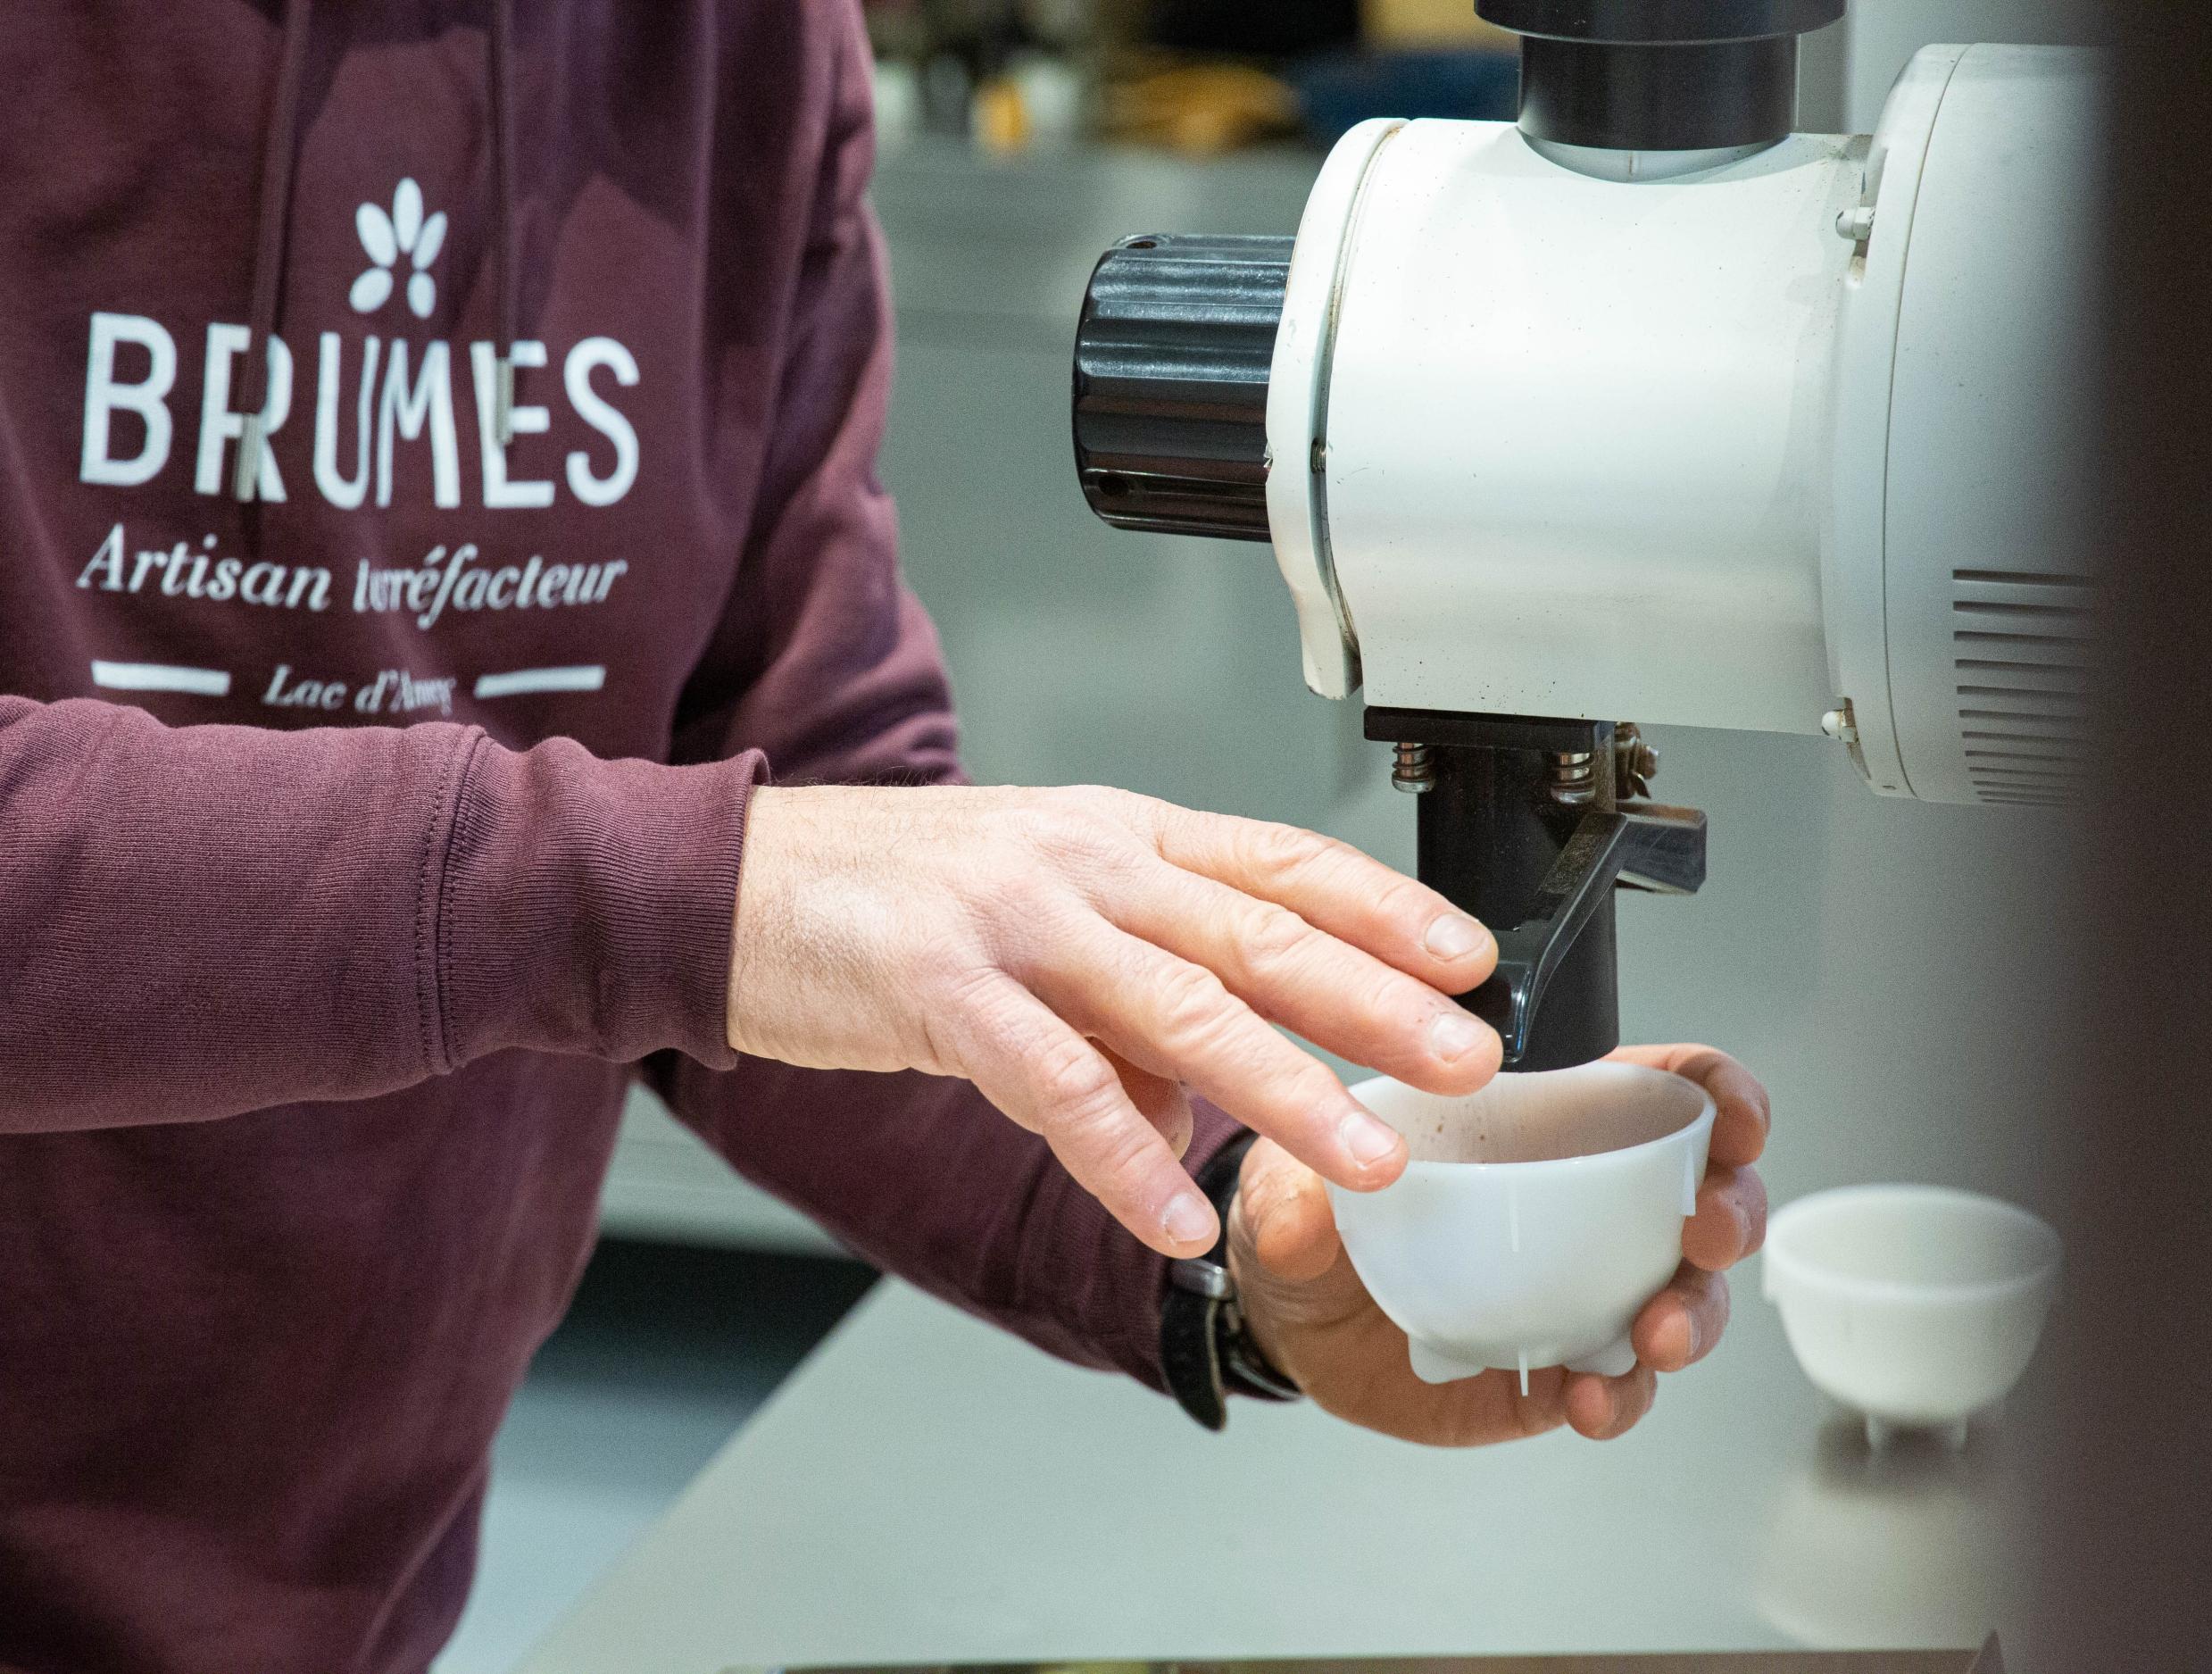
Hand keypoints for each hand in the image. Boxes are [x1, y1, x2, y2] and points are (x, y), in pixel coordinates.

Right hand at [727, 784, 1502, 1256]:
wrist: (732, 885)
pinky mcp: (942, 990)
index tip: (1469, 958)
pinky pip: (1055, 1082)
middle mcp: (1084, 864)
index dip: (1383, 908)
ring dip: (1281, 1090)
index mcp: (1120, 835)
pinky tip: (1177, 1212)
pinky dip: (1122, 1155)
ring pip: (1178, 1007)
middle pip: (1255, 932)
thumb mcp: (1037, 916)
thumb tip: (1203, 1106)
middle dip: (1373, 1002)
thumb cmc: (889, 898)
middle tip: (1463, 1060)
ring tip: (1363, 1159)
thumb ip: (1130, 1003)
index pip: (1280, 861)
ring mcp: (1016, 922)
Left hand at [1227, 1044, 1770, 1445]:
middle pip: (1706, 1194)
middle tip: (1704, 1235)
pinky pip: (1619, 1383)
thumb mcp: (1284, 1179)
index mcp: (1543, 1120)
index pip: (1661, 1088)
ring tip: (1652, 1337)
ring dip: (1691, 1317)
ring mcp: (1585, 1287)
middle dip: (1731, 1212)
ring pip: (1684, 1297)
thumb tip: (1305, 1209)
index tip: (1734, 1120)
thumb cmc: (1311, 1208)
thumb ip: (1291, 1189)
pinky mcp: (1562, 1365)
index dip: (1720, 1095)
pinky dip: (1619, 1395)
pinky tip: (1587, 1398)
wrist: (1290, 1318)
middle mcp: (1586, 1202)